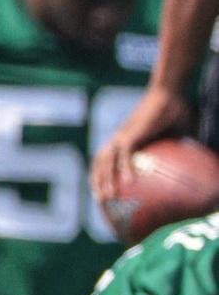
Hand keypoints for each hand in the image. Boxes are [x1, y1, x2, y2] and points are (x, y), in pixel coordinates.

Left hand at [91, 86, 192, 202]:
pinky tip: (128, 183)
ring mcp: (123, 136)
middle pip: (100, 164)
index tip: (106, 193)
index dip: (104, 177)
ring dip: (105, 180)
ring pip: (107, 162)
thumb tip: (196, 169)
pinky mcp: (132, 134)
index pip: (108, 162)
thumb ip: (181, 152)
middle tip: (101, 202)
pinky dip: (124, 168)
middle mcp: (120, 139)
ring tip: (108, 197)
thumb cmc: (176, 113)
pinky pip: (124, 155)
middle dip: (98, 182)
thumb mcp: (179, 137)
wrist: (171, 93)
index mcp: (126, 141)